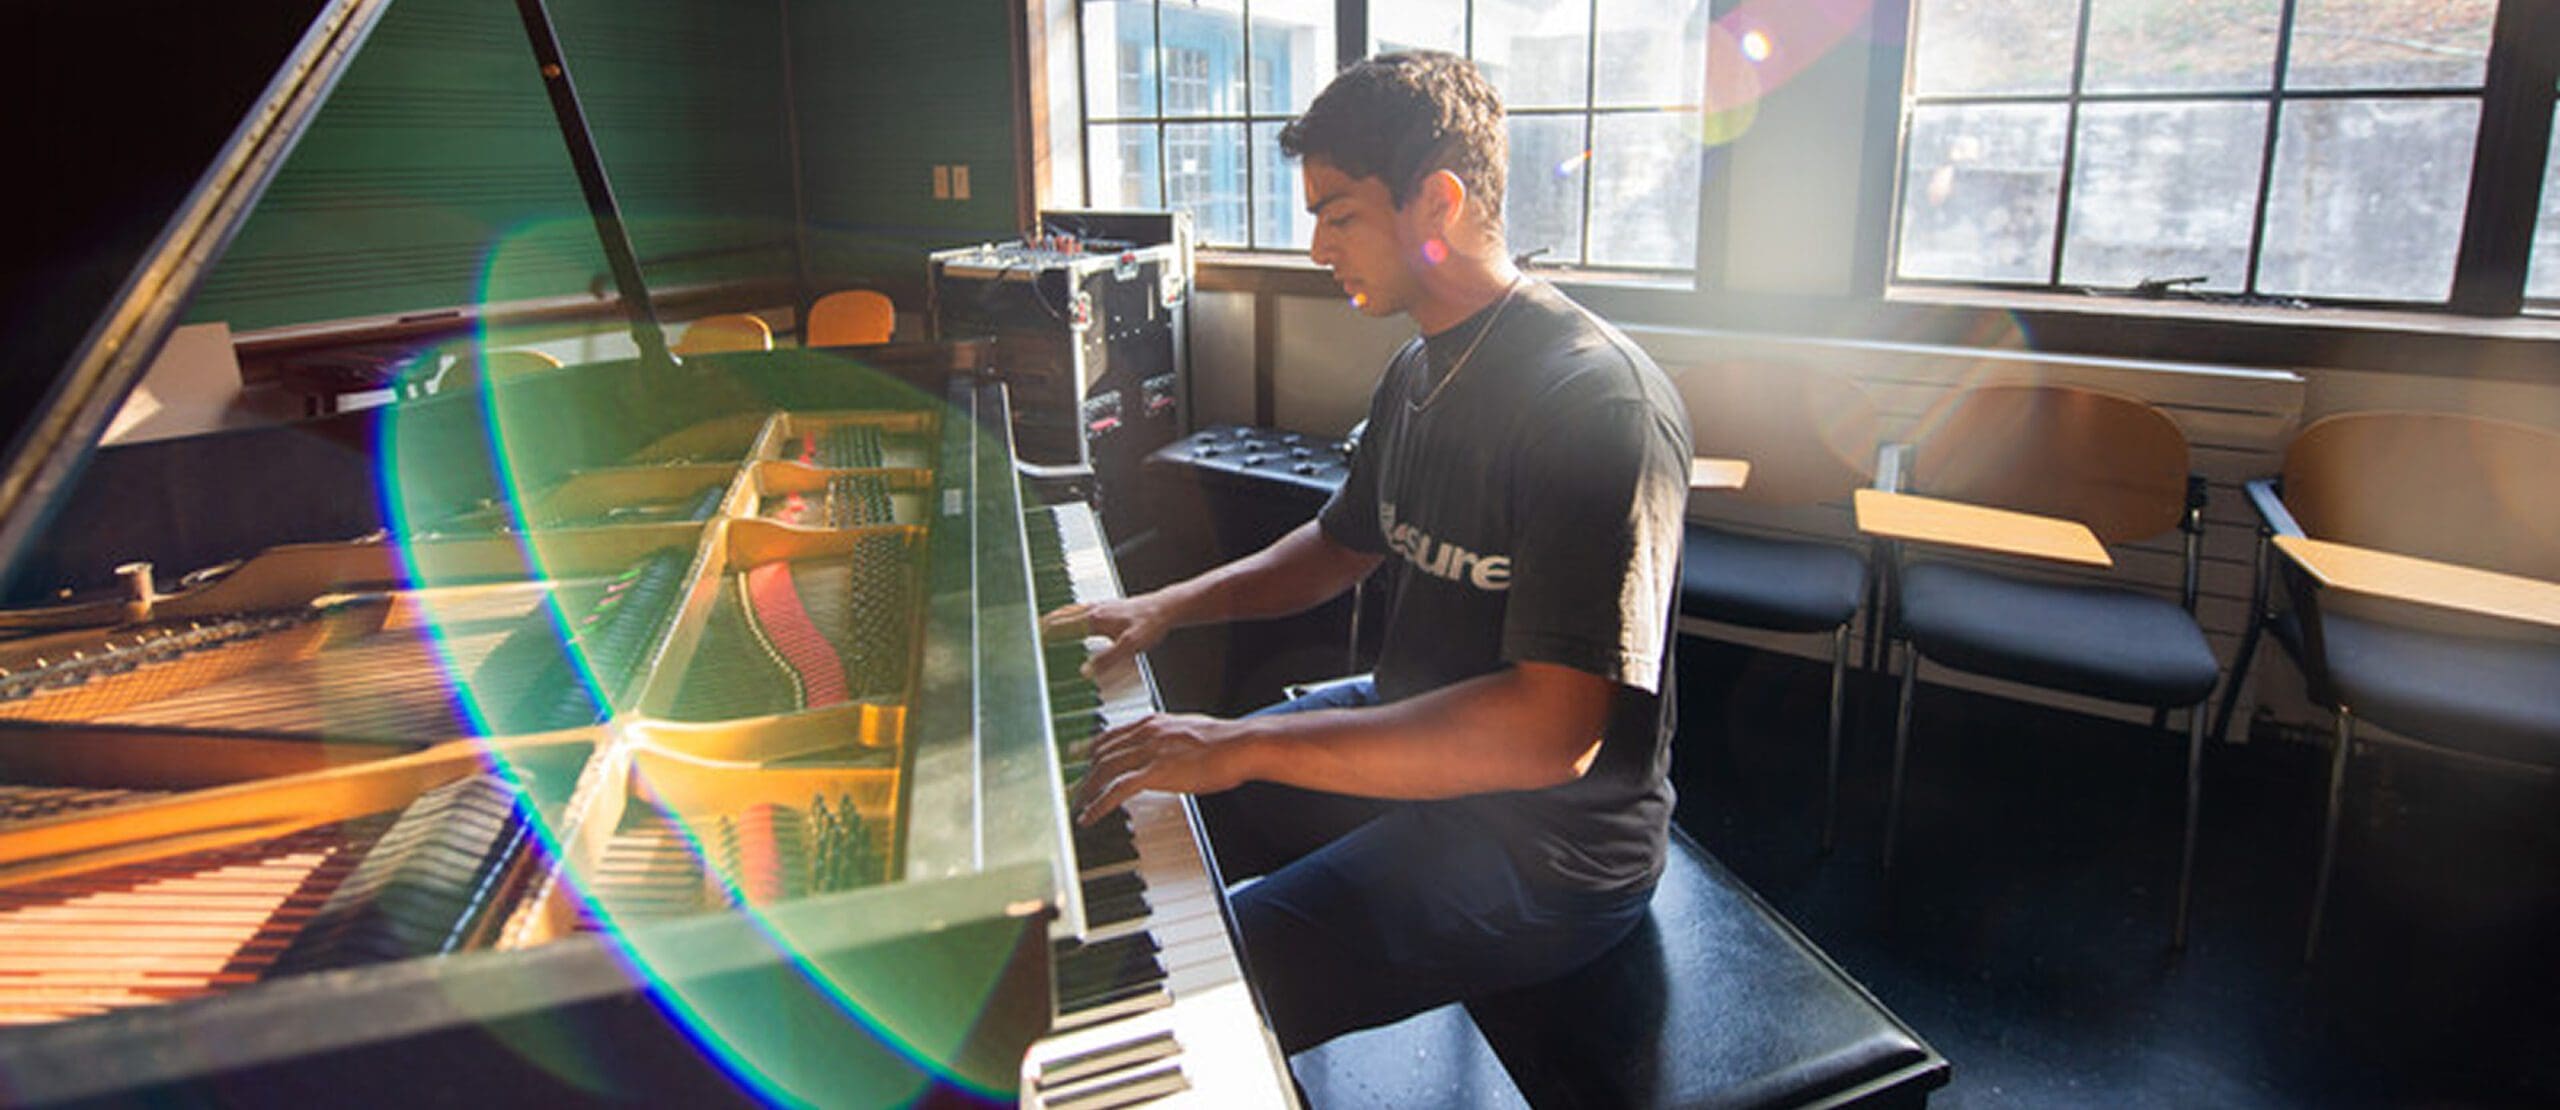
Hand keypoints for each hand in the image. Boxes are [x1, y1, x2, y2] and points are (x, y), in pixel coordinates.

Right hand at [1040, 592, 1174, 678]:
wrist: (1165, 608)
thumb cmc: (1150, 624)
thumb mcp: (1130, 646)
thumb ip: (1107, 660)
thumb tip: (1084, 672)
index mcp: (1093, 618)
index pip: (1059, 625)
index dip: (1042, 634)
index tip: (1028, 644)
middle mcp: (1093, 609)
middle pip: (1059, 616)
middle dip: (1041, 625)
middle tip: (1026, 636)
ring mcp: (1098, 606)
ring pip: (1067, 611)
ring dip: (1052, 619)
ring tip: (1041, 627)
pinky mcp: (1105, 607)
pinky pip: (1078, 610)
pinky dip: (1066, 616)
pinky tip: (1070, 622)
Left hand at [1071, 712, 1253, 824]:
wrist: (1240, 745)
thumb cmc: (1225, 743)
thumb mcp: (1190, 733)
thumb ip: (1171, 740)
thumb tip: (1169, 751)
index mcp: (1153, 723)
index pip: (1112, 734)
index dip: (1091, 746)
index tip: (1078, 754)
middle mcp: (1145, 733)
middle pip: (1102, 753)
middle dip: (1084, 772)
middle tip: (1071, 787)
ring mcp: (1149, 752)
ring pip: (1105, 770)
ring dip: (1087, 790)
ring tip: (1077, 805)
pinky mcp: (1155, 772)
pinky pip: (1117, 790)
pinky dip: (1100, 804)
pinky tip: (1091, 816)